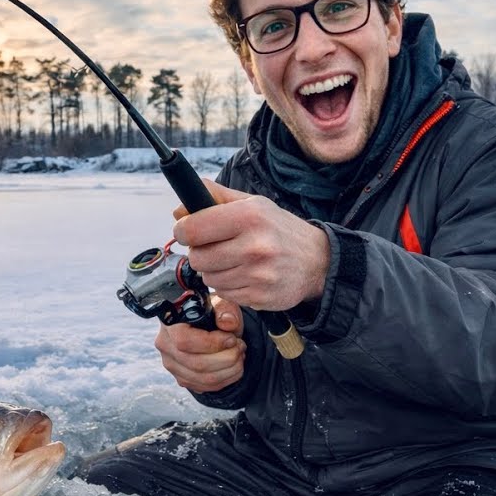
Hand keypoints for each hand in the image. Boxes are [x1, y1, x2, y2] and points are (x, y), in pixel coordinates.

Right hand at [156, 295, 245, 392]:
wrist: (204, 324)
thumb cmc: (210, 312)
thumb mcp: (220, 303)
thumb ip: (225, 310)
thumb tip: (228, 323)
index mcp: (170, 323)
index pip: (185, 341)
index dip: (213, 343)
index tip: (232, 338)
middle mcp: (165, 345)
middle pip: (197, 364)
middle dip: (227, 358)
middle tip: (240, 347)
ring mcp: (171, 364)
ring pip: (203, 379)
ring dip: (229, 370)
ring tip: (239, 356)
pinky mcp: (181, 378)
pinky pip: (204, 387)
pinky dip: (225, 380)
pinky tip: (233, 367)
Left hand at [172, 179, 328, 311]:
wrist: (316, 261)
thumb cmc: (278, 229)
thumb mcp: (251, 204)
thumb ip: (214, 198)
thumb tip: (178, 209)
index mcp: (249, 216)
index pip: (192, 229)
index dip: (183, 231)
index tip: (187, 231)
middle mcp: (254, 246)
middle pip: (197, 258)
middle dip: (201, 253)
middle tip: (216, 247)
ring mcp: (258, 275)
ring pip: (208, 278)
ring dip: (214, 270)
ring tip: (235, 260)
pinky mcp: (259, 297)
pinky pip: (224, 293)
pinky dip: (228, 285)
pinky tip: (245, 275)